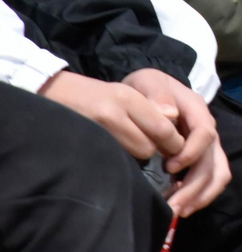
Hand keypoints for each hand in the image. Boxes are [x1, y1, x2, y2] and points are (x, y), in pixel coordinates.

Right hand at [39, 70, 184, 161]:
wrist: (55, 93)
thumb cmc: (97, 94)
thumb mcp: (128, 93)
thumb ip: (153, 110)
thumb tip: (175, 128)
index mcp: (127, 98)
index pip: (162, 128)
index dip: (173, 142)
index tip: (175, 146)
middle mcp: (112, 114)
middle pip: (149, 147)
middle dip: (155, 150)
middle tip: (153, 147)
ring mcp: (96, 131)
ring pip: (132, 156)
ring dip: (137, 156)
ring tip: (131, 146)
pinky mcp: (85, 145)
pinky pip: (113, 159)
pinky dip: (120, 159)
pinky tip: (117, 152)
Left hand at [121, 69, 230, 215]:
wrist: (149, 91)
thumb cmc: (147, 88)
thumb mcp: (148, 81)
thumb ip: (157, 94)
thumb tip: (169, 114)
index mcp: (197, 111)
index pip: (205, 134)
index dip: (191, 153)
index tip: (169, 167)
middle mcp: (207, 130)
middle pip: (213, 161)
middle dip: (195, 187)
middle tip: (173, 207)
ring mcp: (206, 146)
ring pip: (217, 174)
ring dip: (201, 195)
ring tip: (178, 211)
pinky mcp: (200, 159)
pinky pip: (211, 180)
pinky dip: (200, 195)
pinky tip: (179, 203)